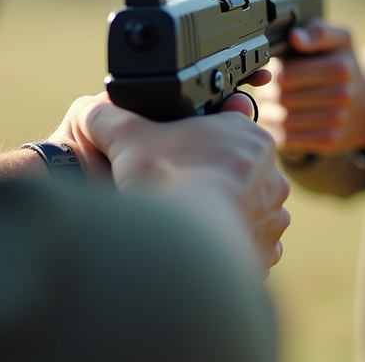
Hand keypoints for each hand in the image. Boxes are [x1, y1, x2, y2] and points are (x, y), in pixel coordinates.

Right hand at [53, 89, 289, 273]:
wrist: (188, 244)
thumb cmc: (168, 183)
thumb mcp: (127, 138)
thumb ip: (108, 118)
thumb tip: (93, 112)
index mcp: (247, 137)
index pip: (225, 130)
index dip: (196, 142)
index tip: (176, 155)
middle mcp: (270, 175)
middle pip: (235, 171)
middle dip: (210, 179)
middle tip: (176, 188)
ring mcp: (272, 216)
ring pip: (246, 210)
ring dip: (222, 214)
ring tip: (188, 221)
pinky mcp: (266, 252)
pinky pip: (248, 248)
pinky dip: (229, 248)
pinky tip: (202, 247)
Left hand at [256, 19, 364, 154]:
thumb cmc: (344, 68)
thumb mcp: (339, 41)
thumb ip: (317, 32)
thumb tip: (295, 37)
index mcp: (338, 68)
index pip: (285, 75)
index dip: (271, 74)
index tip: (272, 73)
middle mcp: (340, 96)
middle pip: (282, 98)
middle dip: (268, 94)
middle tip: (267, 91)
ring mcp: (335, 121)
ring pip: (282, 120)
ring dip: (270, 113)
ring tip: (271, 105)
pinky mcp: (328, 141)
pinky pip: (288, 140)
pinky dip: (277, 131)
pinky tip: (279, 122)